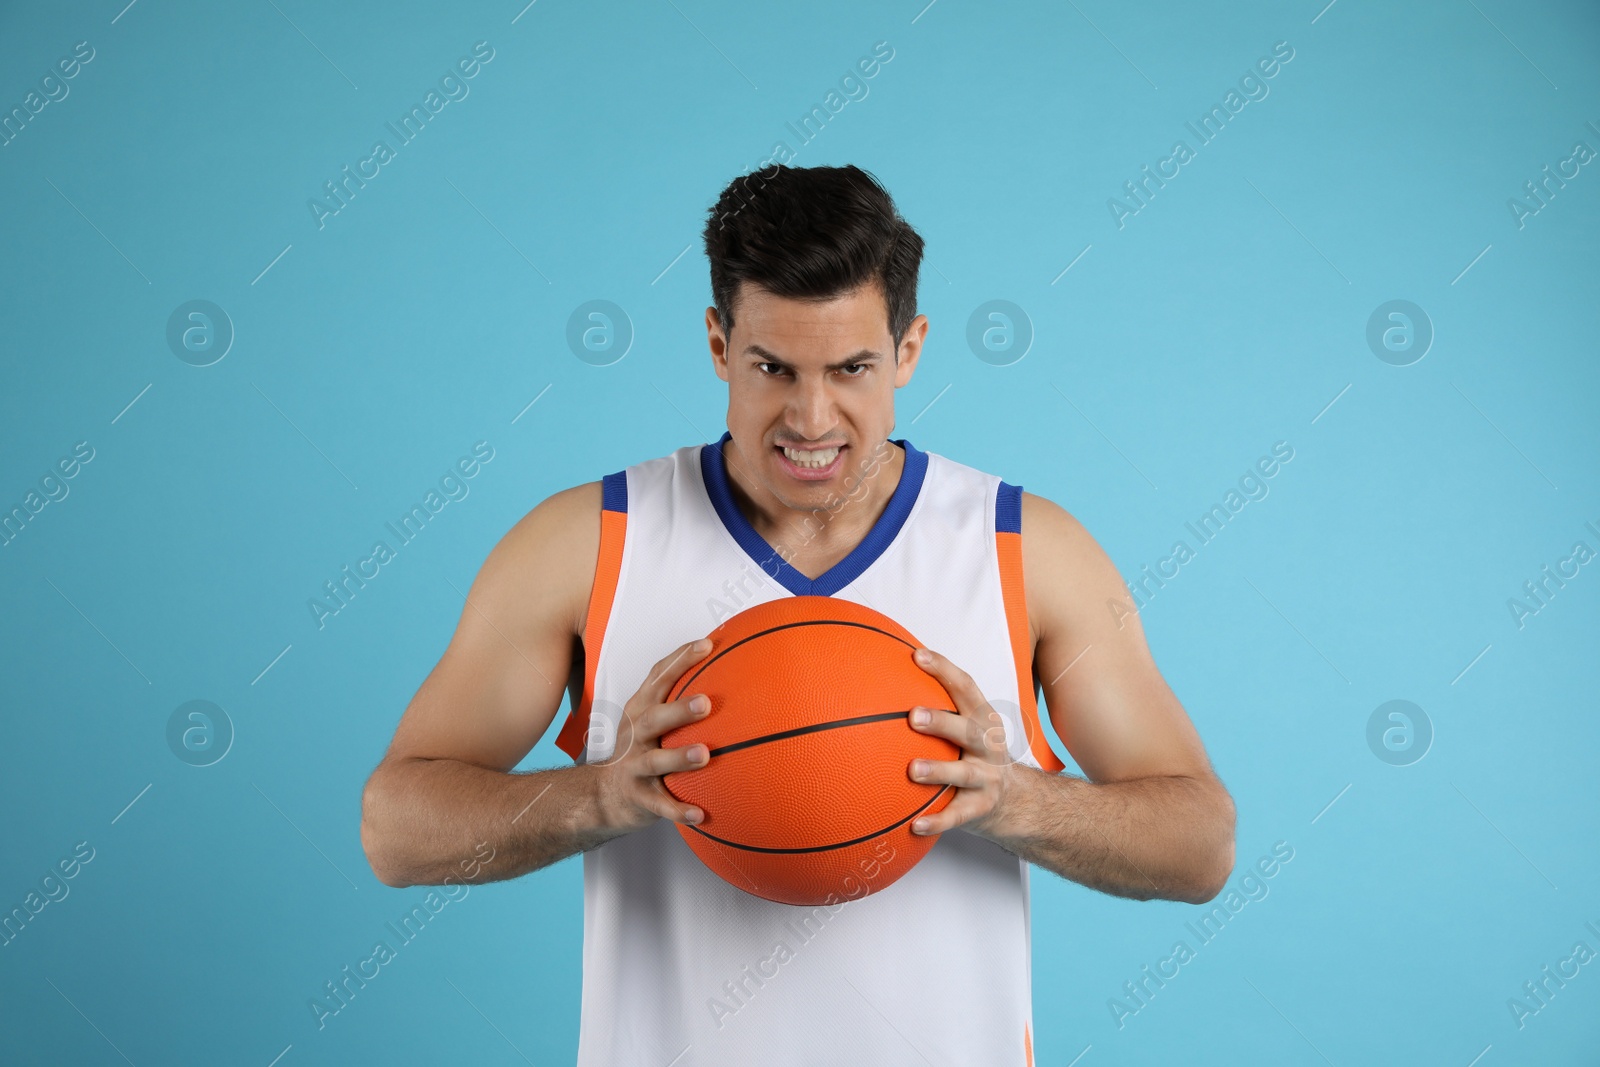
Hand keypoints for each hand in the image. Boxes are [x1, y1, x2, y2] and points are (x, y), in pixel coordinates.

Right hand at [591, 638, 714, 834]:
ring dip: (680, 758)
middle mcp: (635, 734)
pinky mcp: (638, 797)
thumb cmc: (639, 749)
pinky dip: (679, 810)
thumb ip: (678, 697)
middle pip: (654, 718)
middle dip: (679, 710)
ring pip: (656, 761)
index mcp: (641, 709)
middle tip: (706, 703)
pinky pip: (660, 805)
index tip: (707, 645)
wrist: (601, 794)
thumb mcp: (649, 718)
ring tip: (705, 754)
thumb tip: (728, 666)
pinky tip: (701, 815)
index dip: (680, 660)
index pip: (658, 678)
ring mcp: (634, 766)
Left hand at [905, 647, 1019, 837]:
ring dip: (938, 770)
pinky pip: (956, 816)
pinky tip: (915, 826)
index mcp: (982, 719)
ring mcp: (987, 778)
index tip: (917, 656)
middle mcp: (988, 746)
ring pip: (963, 774)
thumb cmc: (975, 753)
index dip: (944, 670)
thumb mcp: (967, 726)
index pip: (966, 687)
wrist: (1016, 799)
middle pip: (968, 730)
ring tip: (912, 770)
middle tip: (913, 716)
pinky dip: (937, 822)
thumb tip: (885, 675)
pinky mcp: (980, 809)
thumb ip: (939, 706)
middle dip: (942, 722)